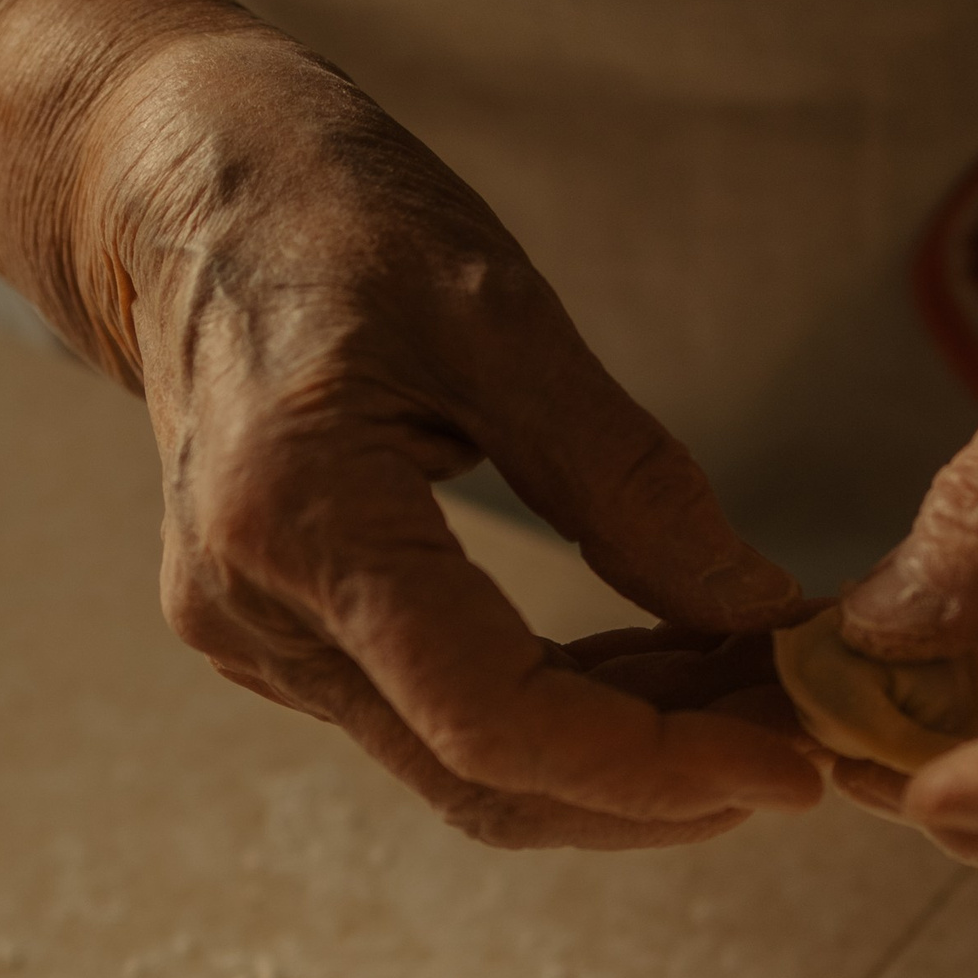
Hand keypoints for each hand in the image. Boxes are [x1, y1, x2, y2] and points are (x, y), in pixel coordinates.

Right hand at [47, 17, 817, 848]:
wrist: (170, 193)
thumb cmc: (325, 210)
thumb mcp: (500, 312)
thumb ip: (632, 482)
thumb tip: (764, 615)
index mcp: (296, 520)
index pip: (491, 722)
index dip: (652, 769)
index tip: (792, 766)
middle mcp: (256, 615)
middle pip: (486, 780)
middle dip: (662, 784)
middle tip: (807, 742)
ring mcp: (259, 643)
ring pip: (471, 769)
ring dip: (627, 755)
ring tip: (759, 695)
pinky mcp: (284, 642)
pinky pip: (444, 721)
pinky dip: (569, 712)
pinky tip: (670, 664)